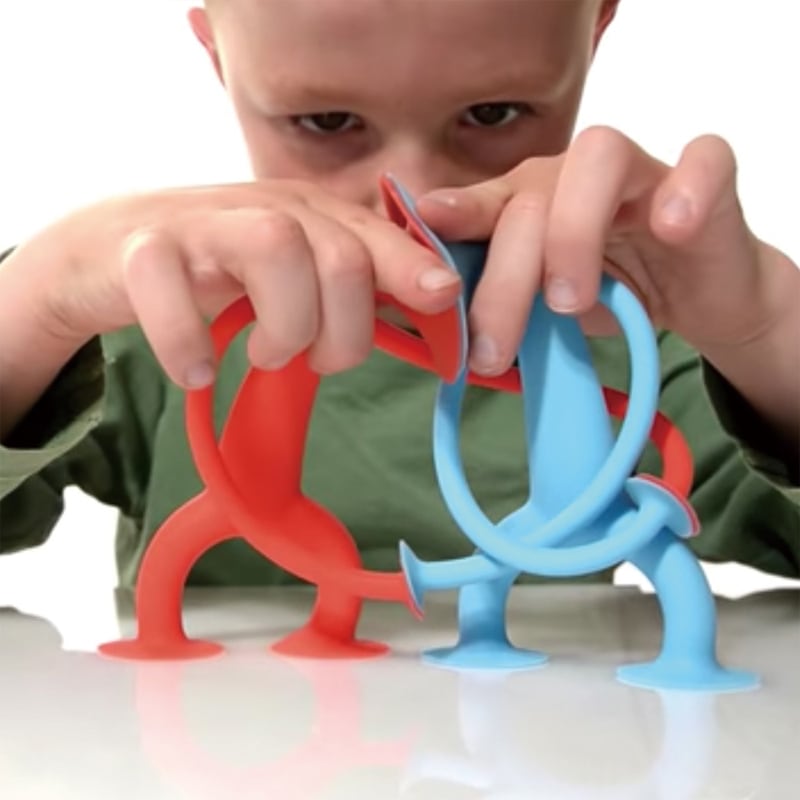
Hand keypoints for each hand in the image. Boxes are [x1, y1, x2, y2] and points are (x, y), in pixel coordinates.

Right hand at [12, 180, 461, 387]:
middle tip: (312, 361)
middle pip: (340, 257)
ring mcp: (201, 222)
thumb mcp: (297, 276)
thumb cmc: (218, 272)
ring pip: (277, 250)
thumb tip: (435, 304)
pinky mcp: (140, 248)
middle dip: (343, 331)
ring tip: (263, 356)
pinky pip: (173, 290)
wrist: (108, 254)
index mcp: (310, 216)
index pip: (376, 235)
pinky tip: (197, 371)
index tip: (442, 302)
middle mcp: (265, 208)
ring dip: (284, 326)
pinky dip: (189, 343)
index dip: (414, 267)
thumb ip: (357, 286)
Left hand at [416, 126, 795, 381]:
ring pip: (599, 159)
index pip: (485, 203)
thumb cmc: (611, 294)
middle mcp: (574, 177)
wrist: (695, 295)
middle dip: (504, 280)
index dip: (456, 217)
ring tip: (569, 303)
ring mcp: (639, 171)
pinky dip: (686, 190)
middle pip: (529, 199)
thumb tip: (439, 332)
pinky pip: (704, 159)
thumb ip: (501, 303)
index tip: (426, 241)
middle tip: (493, 350)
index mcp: (529, 201)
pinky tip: (670, 229)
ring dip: (574, 233)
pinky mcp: (705, 179)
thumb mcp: (543, 310)